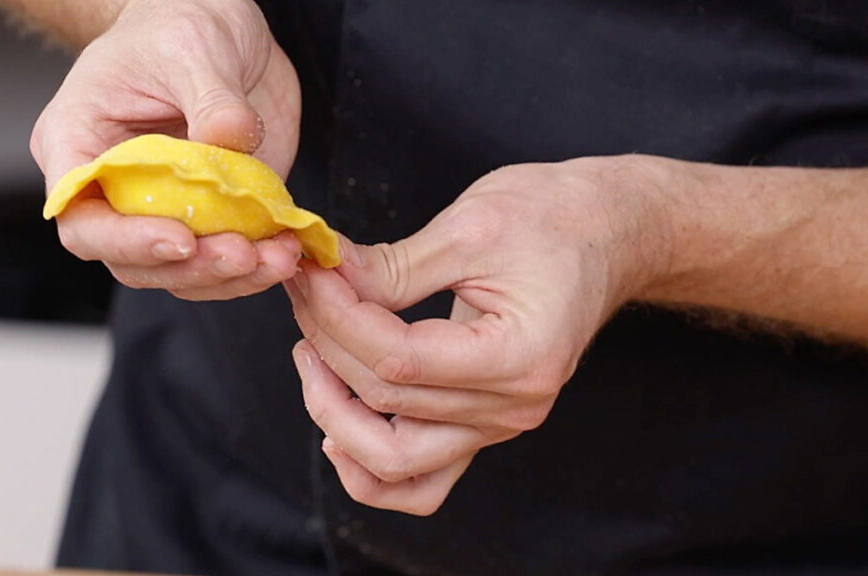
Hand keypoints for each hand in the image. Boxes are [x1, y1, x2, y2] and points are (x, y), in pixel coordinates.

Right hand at [31, 0, 303, 299]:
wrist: (221, 26)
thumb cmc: (176, 23)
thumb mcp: (192, 47)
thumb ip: (212, 97)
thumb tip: (230, 135)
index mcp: (79, 146)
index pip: (83, 220)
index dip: (128, 241)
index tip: (181, 238)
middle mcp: (116, 189)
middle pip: (133, 261)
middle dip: (191, 268)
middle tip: (243, 253)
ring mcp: (166, 206)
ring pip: (182, 272)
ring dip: (231, 276)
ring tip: (277, 257)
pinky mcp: (214, 213)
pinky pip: (224, 257)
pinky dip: (256, 265)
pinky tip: (286, 250)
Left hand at [285, 156, 669, 514]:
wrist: (608, 233)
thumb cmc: (554, 218)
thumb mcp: (471, 226)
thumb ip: (393, 266)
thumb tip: (325, 277)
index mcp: (518, 356)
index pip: (396, 359)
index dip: (337, 315)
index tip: (311, 270)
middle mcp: (512, 406)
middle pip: (386, 401)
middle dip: (325, 342)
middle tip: (302, 289)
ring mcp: (499, 424)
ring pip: (393, 459)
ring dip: (335, 413)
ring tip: (308, 354)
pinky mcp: (483, 423)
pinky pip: (422, 480)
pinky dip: (372, 467)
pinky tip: (336, 429)